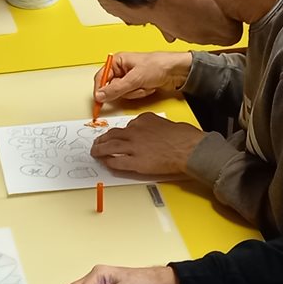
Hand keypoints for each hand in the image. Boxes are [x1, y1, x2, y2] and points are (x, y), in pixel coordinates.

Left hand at [89, 111, 203, 176]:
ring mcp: (133, 147)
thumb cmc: (184, 137)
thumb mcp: (167, 124)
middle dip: (102, 139)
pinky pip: (117, 162)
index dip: (122, 133)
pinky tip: (106, 163)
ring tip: (95, 152)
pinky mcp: (135, 162)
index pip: (127, 126)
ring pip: (109, 147)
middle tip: (98, 142)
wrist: (188, 148)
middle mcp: (135, 131)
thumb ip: (155, 127)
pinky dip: (109, 163)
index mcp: (143, 120)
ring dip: (99, 150)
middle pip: (113, 134)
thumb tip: (154, 134)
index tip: (119, 136)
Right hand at [97, 51, 191, 103]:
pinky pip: (132, 95)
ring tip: (145, 85)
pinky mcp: (137, 85)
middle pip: (112, 88)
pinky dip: (141, 93)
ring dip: (135, 92)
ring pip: (123, 93)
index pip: (101, 77)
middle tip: (134, 87)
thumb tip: (100, 95)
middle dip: (126, 90)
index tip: (100, 100)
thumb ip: (116, 89)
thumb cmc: (158, 65)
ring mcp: (130, 78)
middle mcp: (122, 69)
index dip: (100, 89)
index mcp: (118, 61)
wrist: (177, 71)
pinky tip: (149, 87)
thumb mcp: (134, 78)